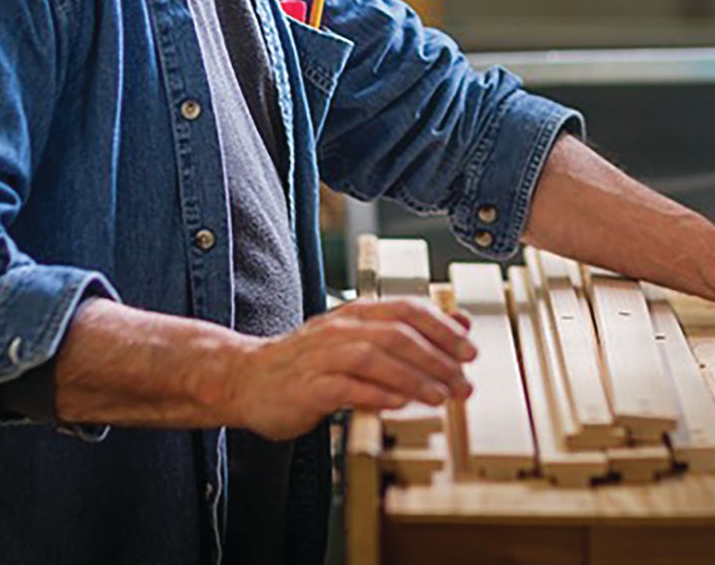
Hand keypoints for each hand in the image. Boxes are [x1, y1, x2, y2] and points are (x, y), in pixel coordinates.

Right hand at [225, 299, 475, 439]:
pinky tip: (399, 404)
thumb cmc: (305, 363)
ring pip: (375, 358)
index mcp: (354, 313)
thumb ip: (400, 333)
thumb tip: (458, 327)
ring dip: (413, 377)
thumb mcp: (353, 339)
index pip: (407, 310)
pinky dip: (376, 394)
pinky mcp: (308, 387)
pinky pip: (347, 388)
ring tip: (440, 397)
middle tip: (463, 382)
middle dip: (436, 358)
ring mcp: (322, 357)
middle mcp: (340, 330)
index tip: (470, 351)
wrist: (244, 378)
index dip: (443, 329)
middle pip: (397, 335)